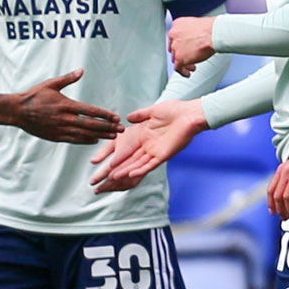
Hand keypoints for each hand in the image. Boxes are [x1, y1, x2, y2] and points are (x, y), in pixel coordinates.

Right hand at [8, 70, 121, 142]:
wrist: (17, 111)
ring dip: (100, 135)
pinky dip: (85, 141)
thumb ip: (68, 78)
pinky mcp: (55, 136)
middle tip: (121, 130)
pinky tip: (95, 140)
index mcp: (66, 105)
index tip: (116, 117)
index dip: (105, 115)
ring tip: (113, 136)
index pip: (91, 111)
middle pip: (91, 125)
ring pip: (84, 134)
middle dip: (107, 128)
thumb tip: (81, 70)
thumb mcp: (51, 84)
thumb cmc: (34, 96)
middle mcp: (65, 118)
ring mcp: (60, 129)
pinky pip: (73, 140)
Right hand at [89, 99, 207, 192]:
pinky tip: (130, 174)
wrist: (190, 113)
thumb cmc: (175, 110)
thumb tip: (127, 118)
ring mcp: (156, 151)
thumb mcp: (153, 111)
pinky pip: (150, 164)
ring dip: (125, 171)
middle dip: (116, 170)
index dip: (112, 156)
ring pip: (137, 165)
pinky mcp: (164, 154)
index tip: (98, 162)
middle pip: (129, 161)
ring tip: (112, 178)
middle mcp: (148, 147)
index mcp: (145, 137)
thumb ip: (140, 115)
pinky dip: (140, 169)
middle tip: (102, 178)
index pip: (125, 149)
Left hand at [167, 16, 217, 75]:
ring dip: (183, 63)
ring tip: (191, 66)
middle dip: (181, 54)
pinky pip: (178, 68)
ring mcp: (175, 47)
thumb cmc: (211, 28)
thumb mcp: (196, 25)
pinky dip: (183, 72)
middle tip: (188, 57)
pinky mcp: (179, 57)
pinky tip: (188, 73)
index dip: (180, 45)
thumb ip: (191, 32)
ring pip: (175, 58)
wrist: (213, 33)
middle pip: (174, 48)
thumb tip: (194, 39)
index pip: (174, 37)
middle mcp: (173, 35)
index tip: (185, 48)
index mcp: (177, 25)